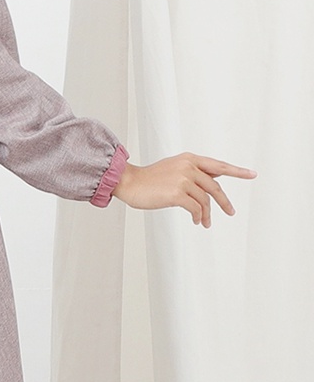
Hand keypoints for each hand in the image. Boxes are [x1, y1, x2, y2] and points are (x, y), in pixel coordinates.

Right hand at [112, 153, 256, 227]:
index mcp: (188, 159)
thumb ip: (194, 171)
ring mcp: (182, 179)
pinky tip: (197, 221)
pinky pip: (196, 208)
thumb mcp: (174, 168)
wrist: (130, 182)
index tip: (252, 174)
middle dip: (224, 202)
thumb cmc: (150, 178)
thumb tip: (214, 176)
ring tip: (205, 222)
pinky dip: (198, 216)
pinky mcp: (177, 193)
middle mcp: (187, 166)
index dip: (237, 170)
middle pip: (214, 187)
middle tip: (230, 212)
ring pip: (205, 200)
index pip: (218, 165)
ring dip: (207, 213)